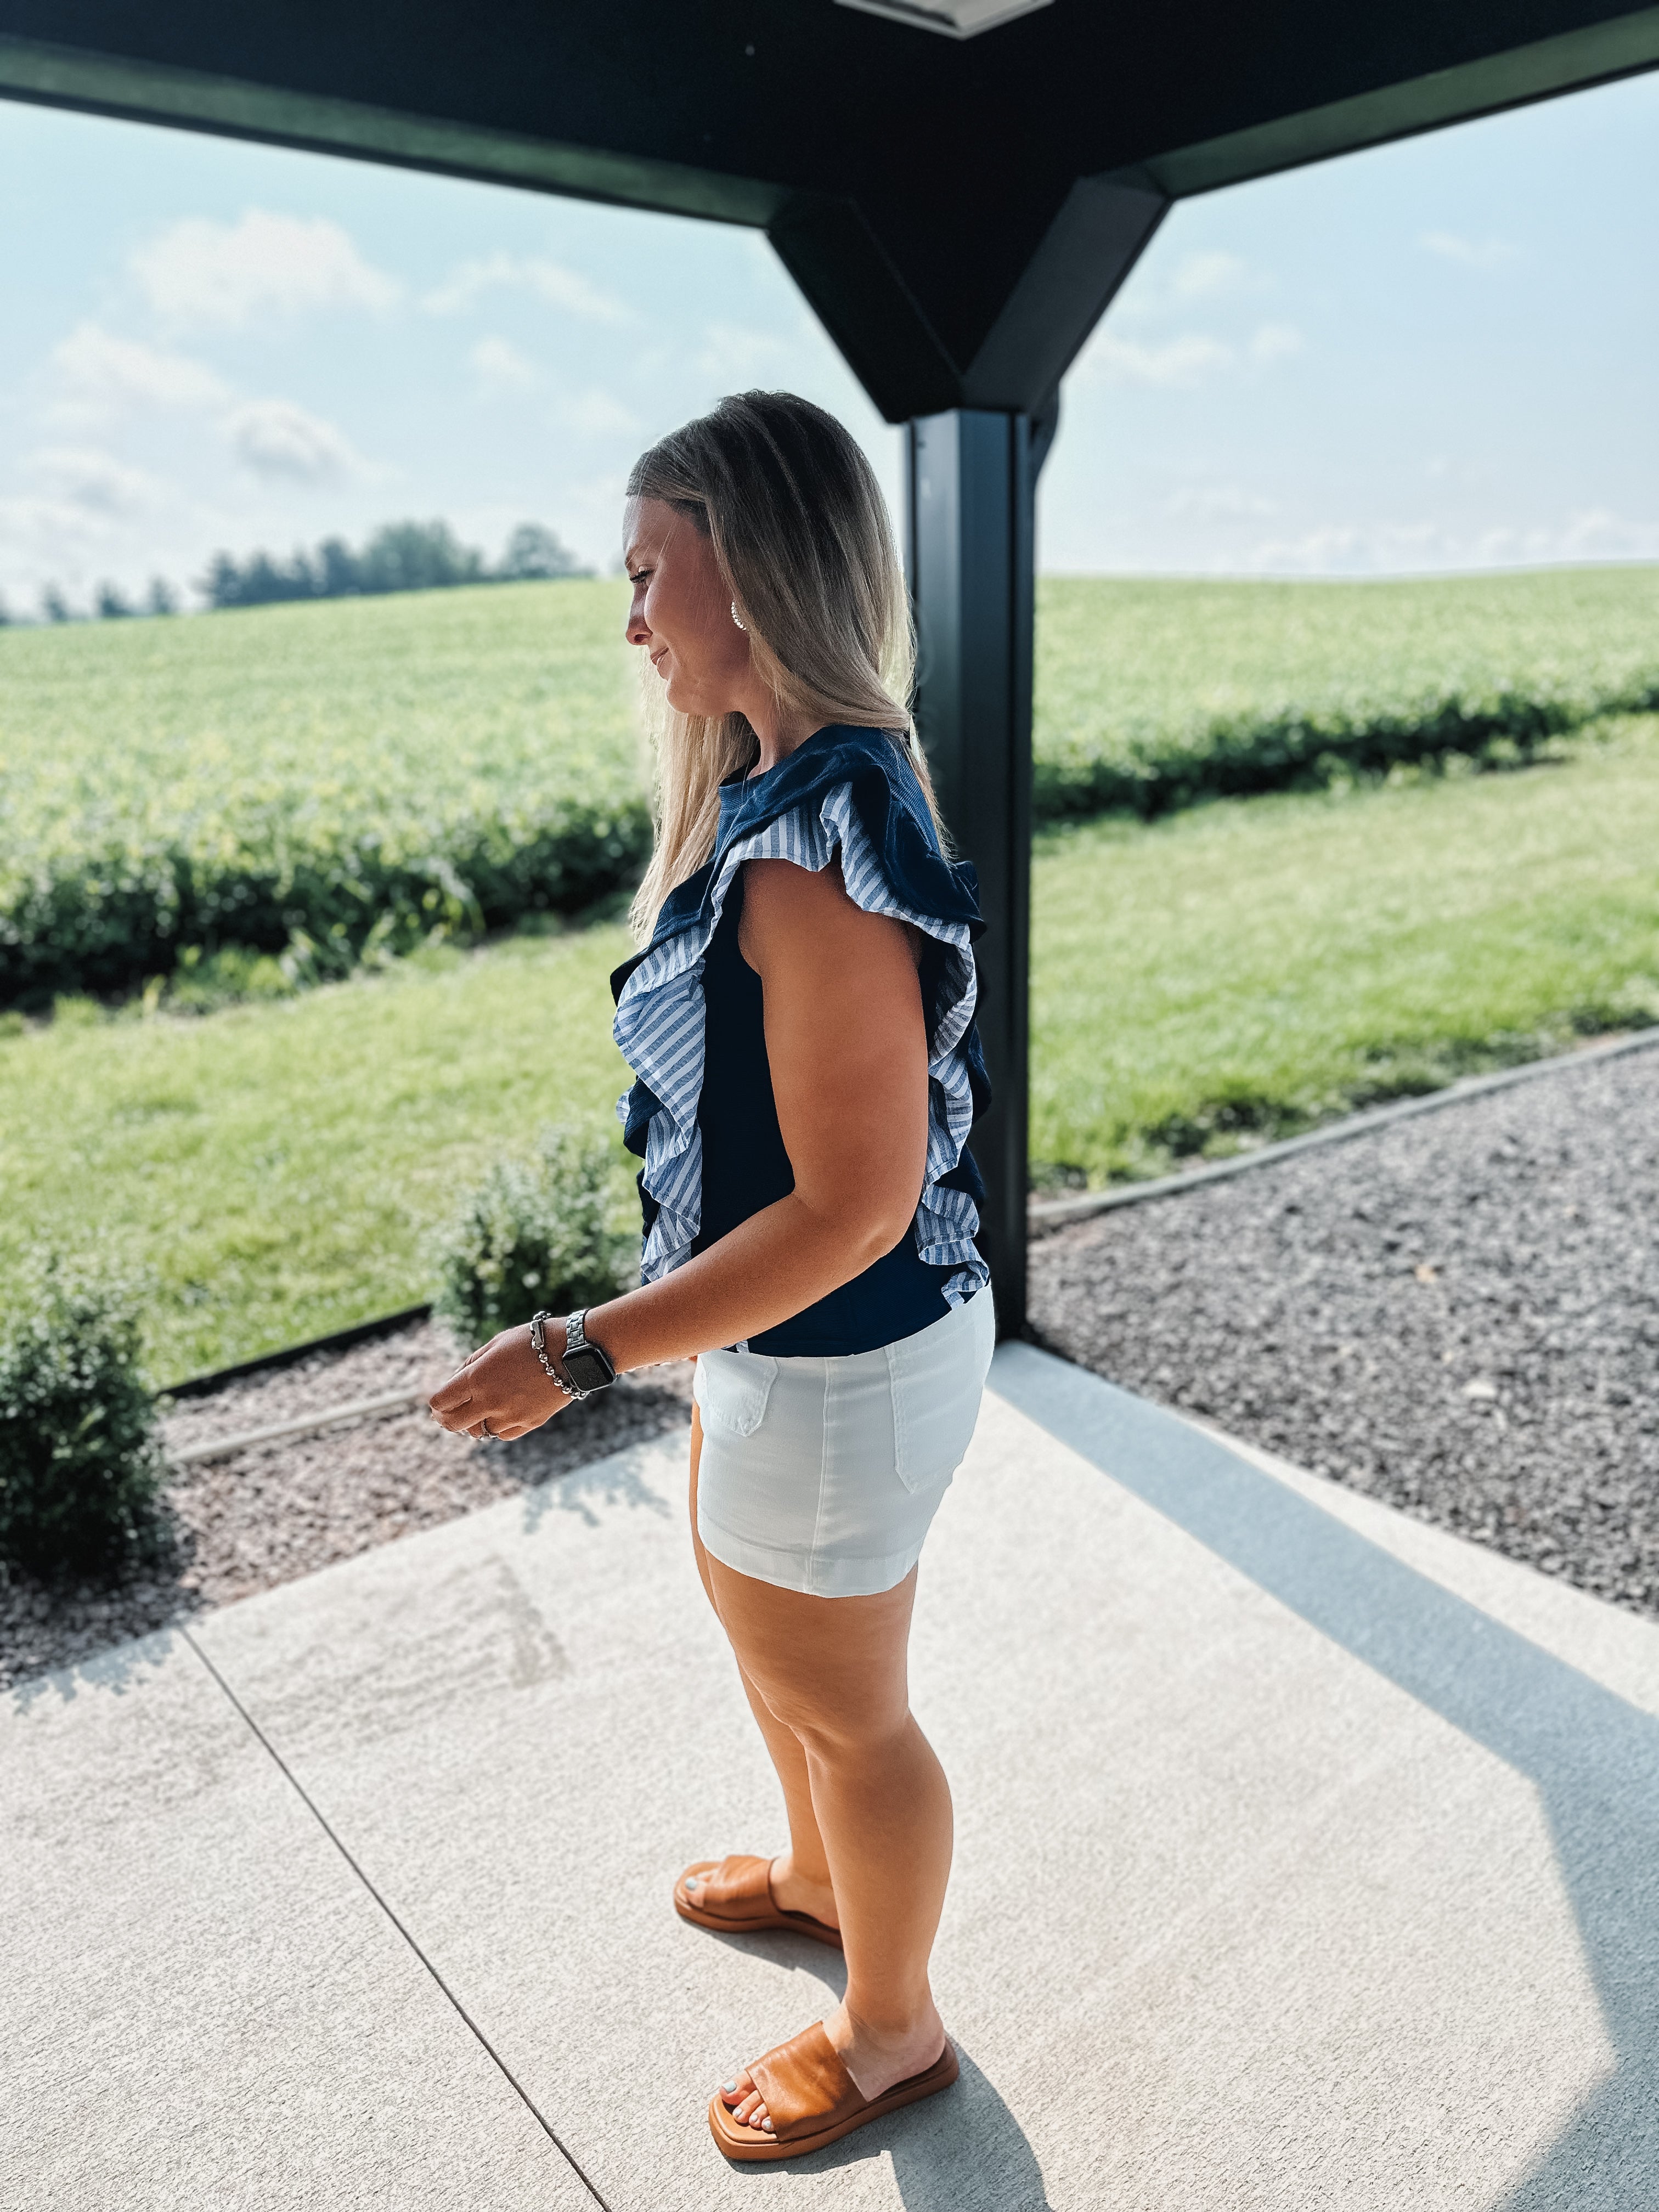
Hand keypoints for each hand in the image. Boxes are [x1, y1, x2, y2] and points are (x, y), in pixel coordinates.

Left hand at [427, 1322, 570, 1442]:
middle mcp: (490, 1401)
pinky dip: (497, 1427)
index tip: (438, 1401)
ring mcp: (510, 1415)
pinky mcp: (529, 1423)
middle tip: (445, 1416)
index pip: (440, 1401)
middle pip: (454, 1424)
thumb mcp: (496, 1344)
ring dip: (474, 1423)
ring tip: (477, 1412)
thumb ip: (471, 1364)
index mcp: (477, 1378)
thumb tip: (455, 1383)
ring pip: (479, 1432)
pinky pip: (504, 1433)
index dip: (435, 1403)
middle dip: (446, 1419)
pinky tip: (500, 1415)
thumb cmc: (532, 1342)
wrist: (573, 1352)